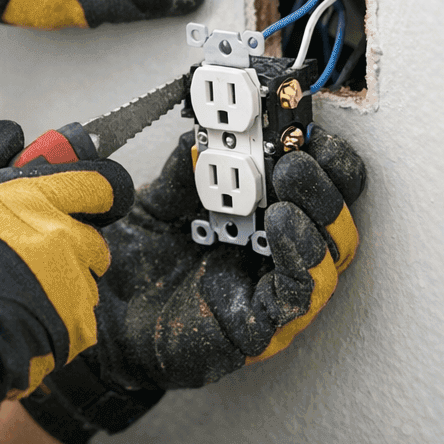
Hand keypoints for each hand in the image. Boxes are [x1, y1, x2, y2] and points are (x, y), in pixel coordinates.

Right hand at [0, 120, 135, 439]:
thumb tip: (9, 134)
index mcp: (33, 197)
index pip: (103, 183)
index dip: (94, 192)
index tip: (81, 199)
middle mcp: (62, 236)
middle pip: (93, 236)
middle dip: (70, 242)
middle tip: (28, 257)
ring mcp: (72, 284)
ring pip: (84, 279)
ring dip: (61, 283)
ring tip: (14, 296)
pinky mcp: (76, 327)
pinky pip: (78, 319)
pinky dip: (56, 322)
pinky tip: (19, 324)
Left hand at [19, 126, 365, 443]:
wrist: (106, 314)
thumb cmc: (140, 262)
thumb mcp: (160, 198)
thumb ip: (188, 165)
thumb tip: (210, 127)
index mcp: (262, 211)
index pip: (316, 176)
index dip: (318, 147)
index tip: (301, 118)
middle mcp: (278, 247)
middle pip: (337, 210)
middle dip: (328, 173)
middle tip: (299, 148)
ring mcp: (276, 286)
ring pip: (332, 251)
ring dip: (320, 208)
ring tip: (291, 176)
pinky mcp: (265, 324)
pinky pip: (301, 292)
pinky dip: (300, 254)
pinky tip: (281, 224)